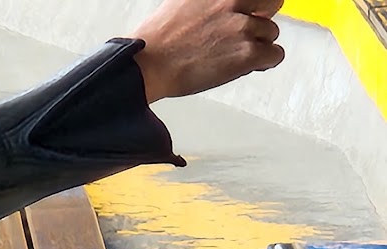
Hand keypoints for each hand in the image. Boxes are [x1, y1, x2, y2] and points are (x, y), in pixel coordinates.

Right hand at [131, 0, 284, 102]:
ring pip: (271, 33)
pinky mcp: (247, 54)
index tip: (253, 10)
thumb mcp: (184, 1)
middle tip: (251, 31)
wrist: (151, 63)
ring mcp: (243, 27)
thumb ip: (211, 3)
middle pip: (272, 2)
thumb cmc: (160, 38)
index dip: (255, 3)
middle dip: (263, 17)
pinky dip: (264, 62)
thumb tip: (220, 8)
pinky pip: (274, 55)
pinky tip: (248, 65)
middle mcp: (233, 1)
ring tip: (237, 55)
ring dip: (259, 45)